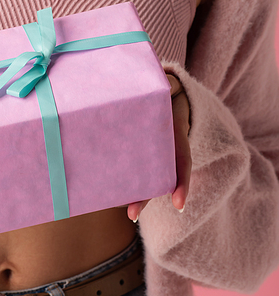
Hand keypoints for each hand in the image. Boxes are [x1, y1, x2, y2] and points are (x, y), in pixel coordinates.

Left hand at [127, 74, 191, 222]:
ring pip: (146, 176)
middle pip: (160, 176)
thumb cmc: (164, 89)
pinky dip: (125, 180)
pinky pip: (133, 167)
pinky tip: (112, 191)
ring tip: (126, 212)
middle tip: (131, 214)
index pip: (182, 160)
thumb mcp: (169, 85)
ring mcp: (155, 151)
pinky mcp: (137, 150)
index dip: (182, 182)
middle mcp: (166, 147)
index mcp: (175, 132)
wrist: (168, 92)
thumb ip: (167, 84)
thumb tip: (162, 82)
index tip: (178, 205)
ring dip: (137, 195)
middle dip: (146, 196)